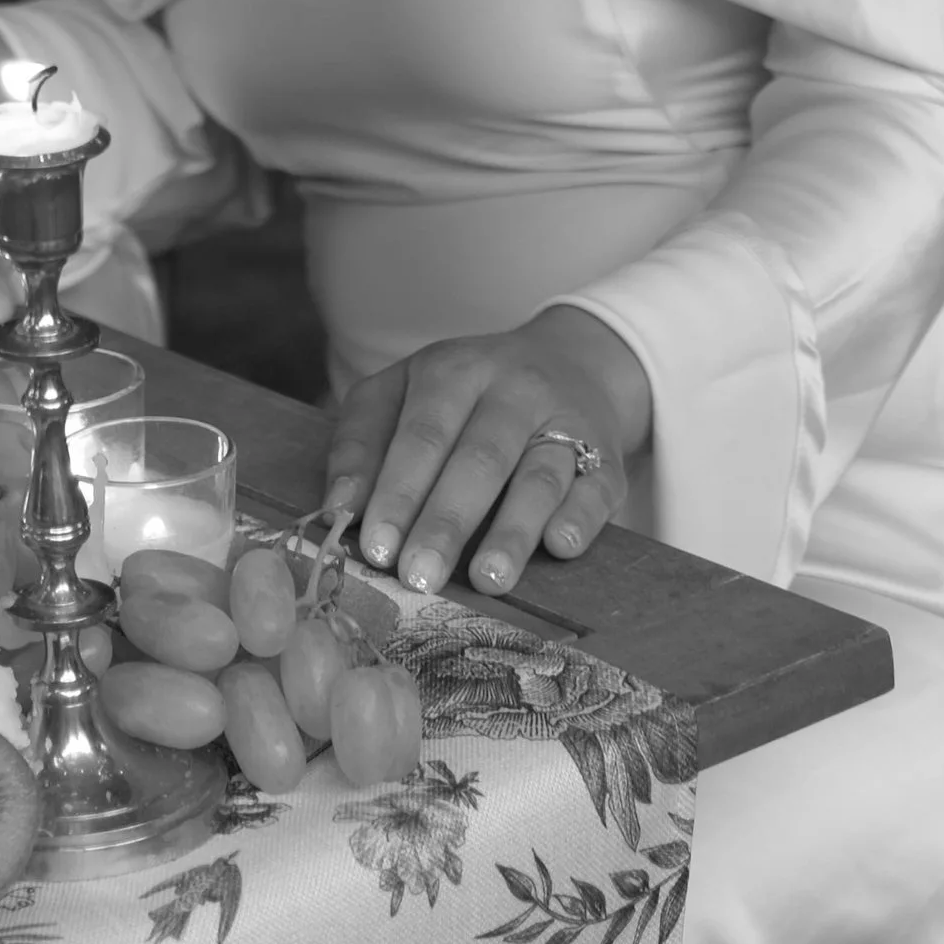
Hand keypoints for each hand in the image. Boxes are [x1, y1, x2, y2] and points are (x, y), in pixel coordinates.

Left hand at [320, 307, 648, 599]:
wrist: (570, 363)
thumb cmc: (465, 395)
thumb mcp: (402, 394)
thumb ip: (362, 444)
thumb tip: (337, 510)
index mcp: (453, 370)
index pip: (421, 434)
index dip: (398, 492)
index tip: (375, 548)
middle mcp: (513, 390)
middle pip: (478, 458)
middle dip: (446, 522)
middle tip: (419, 577)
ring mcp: (566, 422)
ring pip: (539, 476)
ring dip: (513, 530)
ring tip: (488, 580)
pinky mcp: (607, 457)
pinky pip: (596, 488)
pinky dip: (579, 518)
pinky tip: (560, 546)